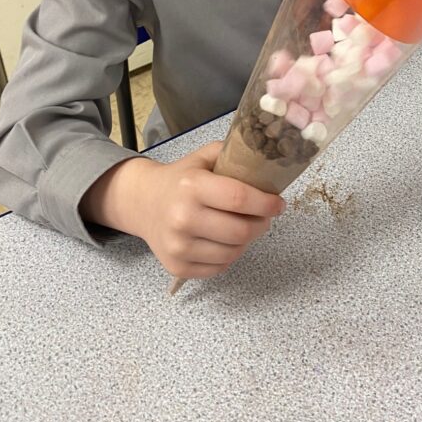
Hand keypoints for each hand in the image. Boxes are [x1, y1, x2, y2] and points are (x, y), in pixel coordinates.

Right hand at [135, 143, 284, 278]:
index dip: (266, 203)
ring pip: (233, 253)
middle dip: (262, 224)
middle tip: (265, 217)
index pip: (239, 198)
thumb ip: (233, 154)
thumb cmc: (180, 179)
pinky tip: (225, 240)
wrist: (143, 202)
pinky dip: (230, 255)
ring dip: (247, 241)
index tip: (279, 203)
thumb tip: (267, 159)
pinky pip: (220, 267)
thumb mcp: (203, 157)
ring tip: (244, 227)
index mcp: (192, 186)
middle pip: (240, 231)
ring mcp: (179, 246)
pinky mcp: (178, 267)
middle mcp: (183, 217)